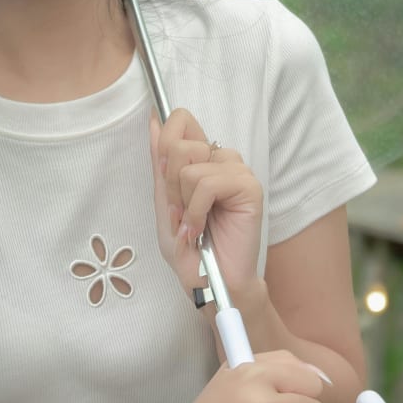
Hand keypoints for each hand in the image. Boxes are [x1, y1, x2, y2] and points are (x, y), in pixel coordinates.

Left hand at [148, 108, 262, 303]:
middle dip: (169, 187)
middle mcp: (220, 159)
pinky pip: (207, 184)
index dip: (163, 143)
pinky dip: (196, 211)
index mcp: (201, 159)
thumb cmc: (190, 250)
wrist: (210, 283)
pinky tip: (200, 229)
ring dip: (183, 203)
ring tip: (192, 224)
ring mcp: (236, 171)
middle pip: (179, 144)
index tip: (164, 178)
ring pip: (191, 167)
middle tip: (180, 213)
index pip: (180, 119)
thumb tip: (153, 120)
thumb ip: (160, 163)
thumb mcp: (164, 203)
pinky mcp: (249, 187)